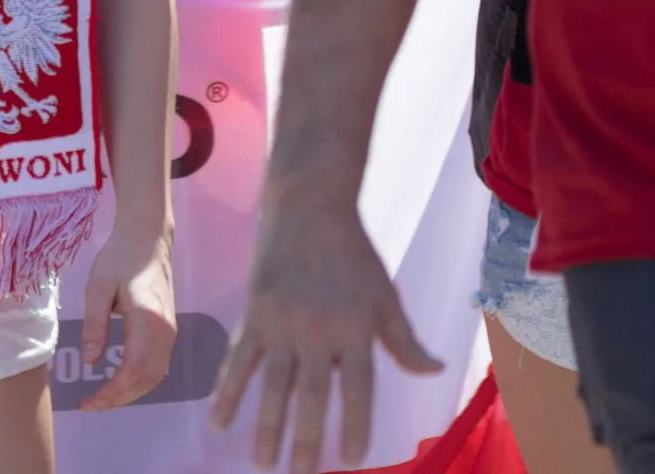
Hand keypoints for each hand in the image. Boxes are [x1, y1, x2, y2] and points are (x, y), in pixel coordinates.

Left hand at [76, 220, 176, 411]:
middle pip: (147, 380)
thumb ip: (95, 324)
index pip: (133, 371)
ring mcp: (171, 331)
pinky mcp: (168, 330)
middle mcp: (166, 330)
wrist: (148, 237)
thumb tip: (90, 361)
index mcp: (148, 320)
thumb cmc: (120, 257)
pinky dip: (139, 381)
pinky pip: (157, 366)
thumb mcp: (98, 286)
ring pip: (155, 377)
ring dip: (129, 392)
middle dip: (118, 398)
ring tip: (101, 397)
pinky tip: (118, 380)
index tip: (87, 402)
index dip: (111, 393)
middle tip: (90, 404)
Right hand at [209, 199, 437, 472]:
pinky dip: (227, 392)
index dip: (356, 425)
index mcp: (355, 329)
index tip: (354, 459)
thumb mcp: (386, 297)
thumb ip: (405, 342)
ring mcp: (282, 323)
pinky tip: (219, 423)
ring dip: (266, 427)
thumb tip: (435, 372)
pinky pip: (238, 361)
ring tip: (263, 463)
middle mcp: (318, 330)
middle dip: (306, 440)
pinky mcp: (255, 314)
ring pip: (273, 386)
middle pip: (312, 396)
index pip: (358, 389)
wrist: (309, 206)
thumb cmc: (353, 255)